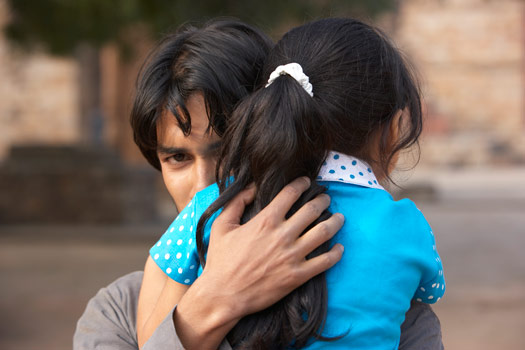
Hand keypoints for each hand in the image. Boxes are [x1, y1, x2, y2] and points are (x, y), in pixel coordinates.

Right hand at [174, 177, 343, 348]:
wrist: (223, 295)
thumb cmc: (221, 260)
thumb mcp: (221, 225)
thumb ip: (237, 202)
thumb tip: (252, 187)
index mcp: (266, 220)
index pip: (291, 193)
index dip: (302, 184)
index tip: (307, 182)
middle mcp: (282, 235)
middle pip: (312, 210)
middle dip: (322, 200)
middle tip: (326, 198)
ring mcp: (292, 255)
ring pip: (324, 232)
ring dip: (335, 222)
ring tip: (339, 217)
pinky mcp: (298, 275)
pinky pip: (325, 262)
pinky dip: (336, 253)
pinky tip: (339, 248)